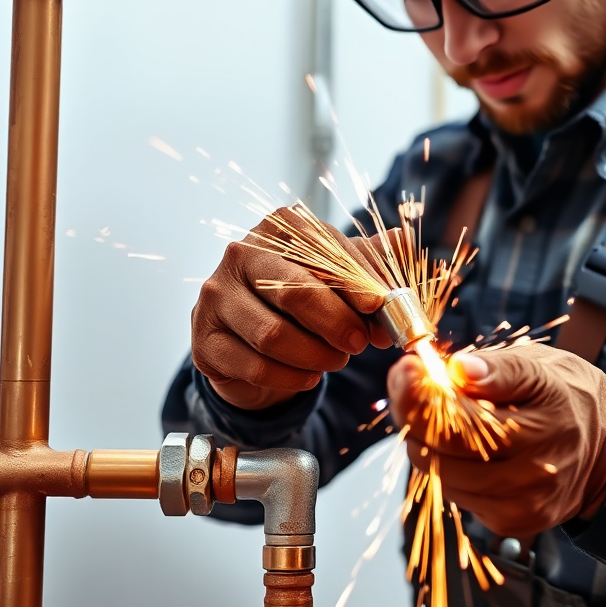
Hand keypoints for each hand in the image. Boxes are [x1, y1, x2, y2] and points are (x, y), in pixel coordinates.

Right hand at [192, 209, 391, 409]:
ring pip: (273, 335)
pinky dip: (290, 378)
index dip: (357, 282)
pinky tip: (309, 376)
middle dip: (337, 322)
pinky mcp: (204, 341)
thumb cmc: (301, 297)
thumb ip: (369, 261)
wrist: (250, 338)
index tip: (381, 306)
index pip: (321, 252)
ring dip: (316, 355)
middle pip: (295, 291)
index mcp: (277, 228)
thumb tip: (401, 240)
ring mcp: (215, 298)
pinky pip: (254, 366)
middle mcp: (240, 255)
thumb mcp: (337, 273)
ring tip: (336, 360)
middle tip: (360, 343)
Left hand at [387, 345, 605, 536]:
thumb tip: (456, 369)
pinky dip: (446, 468)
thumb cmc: (569, 398)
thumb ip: (497, 367)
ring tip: (430, 415)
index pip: (470, 411)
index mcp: (547, 414)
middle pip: (448, 446)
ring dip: (424, 442)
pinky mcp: (514, 522)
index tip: (406, 370)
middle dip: (413, 413)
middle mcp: (538, 463)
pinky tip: (456, 447)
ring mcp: (525, 499)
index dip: (425, 392)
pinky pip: (458, 495)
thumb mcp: (542, 365)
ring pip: (444, 474)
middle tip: (404, 384)